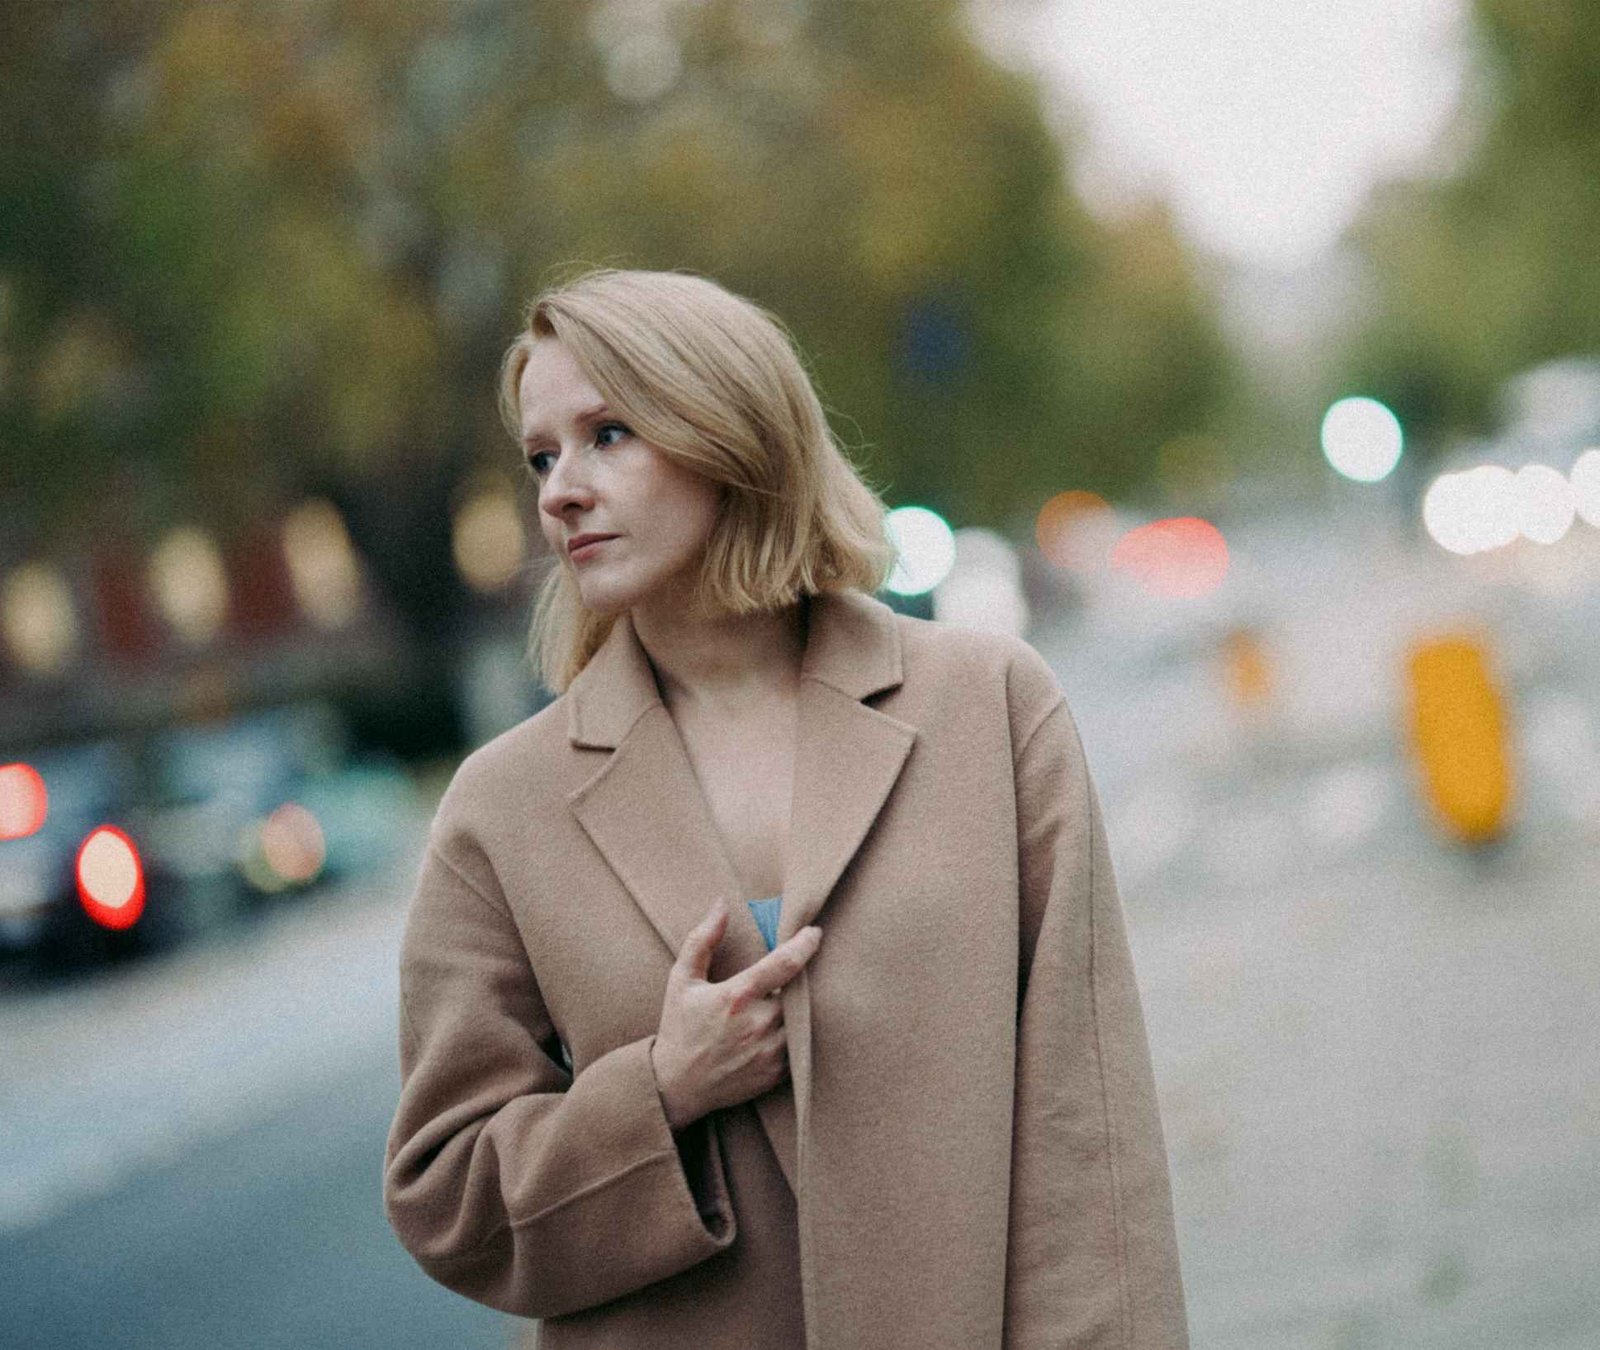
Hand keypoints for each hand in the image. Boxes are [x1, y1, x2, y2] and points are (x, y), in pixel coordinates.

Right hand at [650, 899, 822, 1130]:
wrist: (676, 1085)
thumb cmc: (679, 1027)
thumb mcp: (681, 979)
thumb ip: (702, 939)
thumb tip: (721, 904)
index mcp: (736, 997)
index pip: (785, 963)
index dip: (805, 943)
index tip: (814, 932)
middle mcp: (758, 1025)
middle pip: (802, 992)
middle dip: (808, 976)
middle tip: (810, 966)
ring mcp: (770, 1052)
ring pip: (806, 1020)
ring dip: (806, 1005)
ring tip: (802, 994)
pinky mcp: (777, 1073)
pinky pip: (802, 1047)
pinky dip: (800, 1033)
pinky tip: (791, 1024)